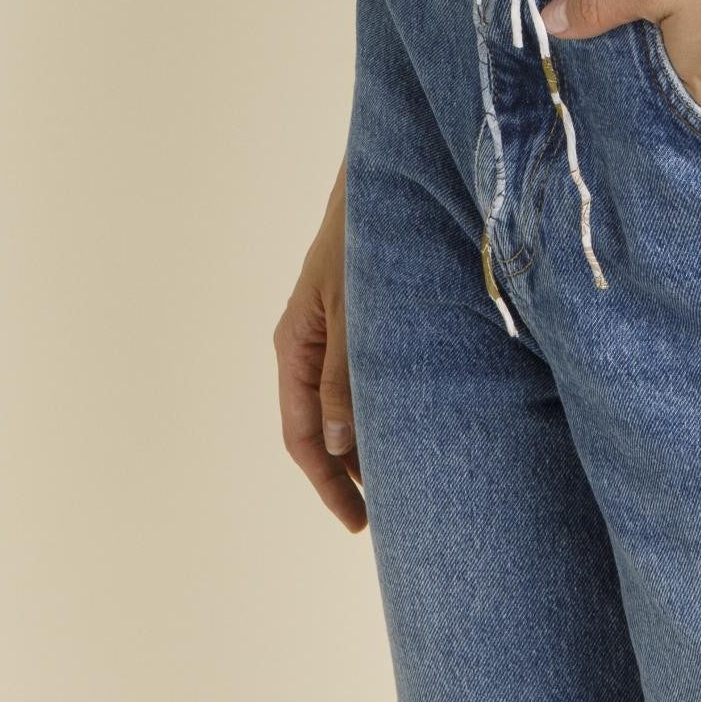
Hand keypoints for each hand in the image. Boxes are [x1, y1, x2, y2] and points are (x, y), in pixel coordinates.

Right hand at [274, 163, 366, 531]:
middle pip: (321, 430)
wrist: (380, 179)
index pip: (303, 436)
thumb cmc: (362, 240)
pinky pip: (359, 382)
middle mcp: (307, 346)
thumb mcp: (353, 310)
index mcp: (294, 346)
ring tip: (399, 483)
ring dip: (364, 445)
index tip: (357, 521)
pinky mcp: (356, 323)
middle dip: (346, 474)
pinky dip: (376, 411)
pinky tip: (406, 426)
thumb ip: (344, 375)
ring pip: (341, 408)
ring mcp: (330, 335)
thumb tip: (337, 443)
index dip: (328, 483)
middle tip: (383, 518)